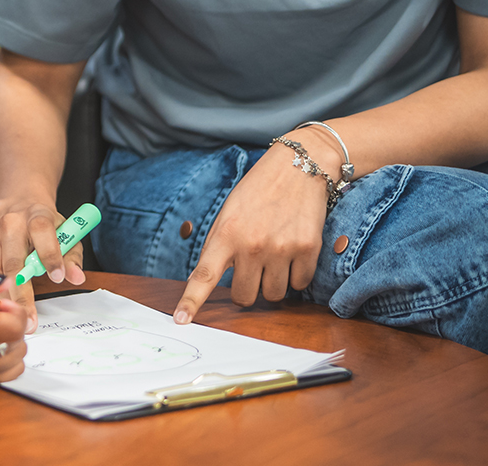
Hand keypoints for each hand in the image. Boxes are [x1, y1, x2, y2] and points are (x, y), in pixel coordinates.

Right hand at [0, 197, 86, 326]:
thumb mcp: (65, 234)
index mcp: (36, 216)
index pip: (42, 231)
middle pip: (12, 260)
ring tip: (7, 319)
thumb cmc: (44, 226)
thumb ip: (71, 257)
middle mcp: (10, 225)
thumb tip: (77, 278)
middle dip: (20, 293)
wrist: (17, 207)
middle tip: (28, 319)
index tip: (57, 277)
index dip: (50, 254)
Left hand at [173, 132, 335, 323]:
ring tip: (273, 255)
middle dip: (246, 290)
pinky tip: (293, 250)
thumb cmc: (258, 191)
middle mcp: (252, 245)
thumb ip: (219, 245)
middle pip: (244, 297)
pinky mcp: (307, 250)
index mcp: (226, 234)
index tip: (180, 320)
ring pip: (273, 295)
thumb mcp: (229, 213)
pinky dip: (296, 275)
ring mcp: (281, 249)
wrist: (299, 166)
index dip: (191, 301)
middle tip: (251, 269)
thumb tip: (206, 280)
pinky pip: (299, 284)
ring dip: (272, 283)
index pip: (203, 275)